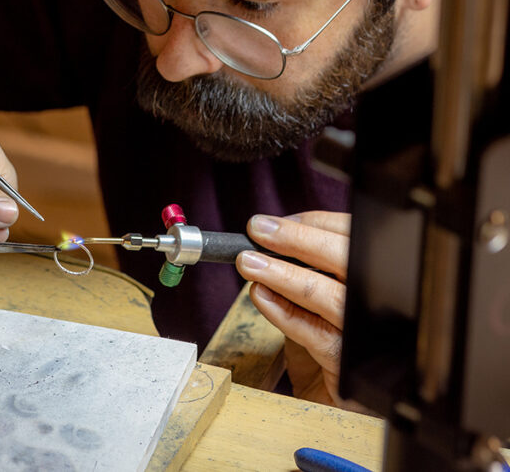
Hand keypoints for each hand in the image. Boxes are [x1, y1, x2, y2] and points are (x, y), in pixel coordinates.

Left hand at [234, 211, 355, 407]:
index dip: (316, 224)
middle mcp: (379, 305)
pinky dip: (283, 311)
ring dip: (284, 274)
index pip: (355, 240)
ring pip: (332, 297)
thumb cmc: (321, 350)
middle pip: (350, 261)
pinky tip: (260, 296)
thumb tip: (264, 243)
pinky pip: (314, 333)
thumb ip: (298, 274)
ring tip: (250, 263)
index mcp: (373, 281)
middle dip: (301, 240)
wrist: (329, 405)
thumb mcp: (309, 304)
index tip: (276, 223)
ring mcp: (368, 336)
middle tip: (260, 230)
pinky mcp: (350, 365)